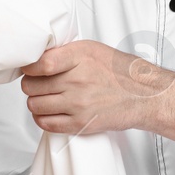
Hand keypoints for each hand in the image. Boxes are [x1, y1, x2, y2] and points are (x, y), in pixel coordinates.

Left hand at [20, 39, 174, 134]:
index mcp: (79, 57)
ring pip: (35, 105)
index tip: (30, 68)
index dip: (28, 67)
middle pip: (32, 86)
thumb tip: (38, 57)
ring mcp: (78, 103)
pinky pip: (46, 124)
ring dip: (36, 102)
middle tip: (38, 84)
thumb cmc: (121, 72)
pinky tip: (48, 112)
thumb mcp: (93, 49)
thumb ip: (65, 53)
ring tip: (45, 98)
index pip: (39, 64)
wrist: (145, 95)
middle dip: (31, 85)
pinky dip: (42, 118)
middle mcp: (77, 80)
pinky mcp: (80, 123)